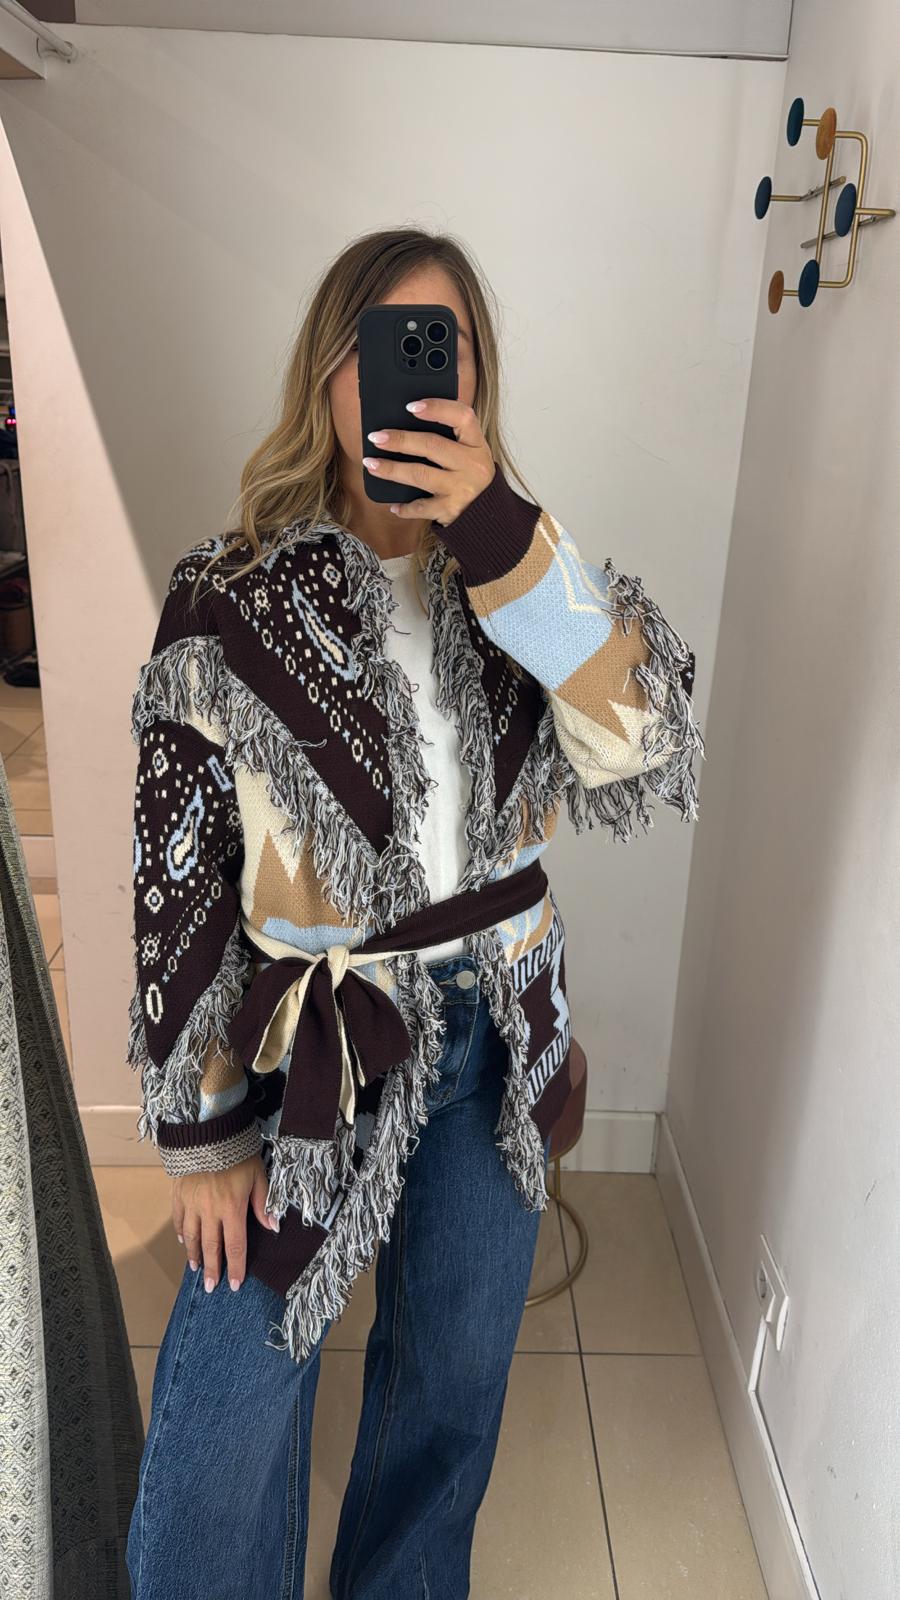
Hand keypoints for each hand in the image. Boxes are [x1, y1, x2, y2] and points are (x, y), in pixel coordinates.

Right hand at [172, 1153, 276, 1293]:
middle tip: (210, 1288)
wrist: (208, 1132)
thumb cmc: (238, 1153)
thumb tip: (273, 1228)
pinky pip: (178, 1218)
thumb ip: (264, 1203)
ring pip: (191, 1236)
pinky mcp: (179, 1194)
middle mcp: (210, 1211)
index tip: (233, 1285)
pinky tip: (182, 1240)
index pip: (235, 1246)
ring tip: (196, 1269)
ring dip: (194, 1255)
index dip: (235, 1267)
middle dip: (212, 1269)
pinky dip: (180, 1232)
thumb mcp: (258, 1175)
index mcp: (232, 1209)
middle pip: (211, 1247)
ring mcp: (192, 1204)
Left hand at [362, 398, 494, 526]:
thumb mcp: (468, 452)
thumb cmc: (468, 475)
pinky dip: (405, 507)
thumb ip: (447, 437)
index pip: (462, 416)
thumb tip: (403, 423)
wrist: (488, 513)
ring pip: (421, 475)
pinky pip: (422, 507)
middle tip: (376, 437)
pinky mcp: (452, 510)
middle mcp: (472, 464)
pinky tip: (393, 505)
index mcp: (476, 443)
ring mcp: (462, 488)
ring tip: (371, 464)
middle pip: (433, 446)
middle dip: (401, 440)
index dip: (437, 408)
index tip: (410, 406)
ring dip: (392, 469)